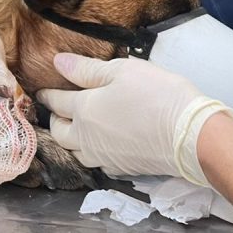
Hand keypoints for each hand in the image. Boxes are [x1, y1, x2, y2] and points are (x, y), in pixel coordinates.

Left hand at [38, 53, 232, 185]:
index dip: (47, 94)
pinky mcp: (122, 169)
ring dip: (70, 139)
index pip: (56, 102)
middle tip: (59, 109)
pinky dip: (91, 153)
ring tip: (75, 128)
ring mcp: (104, 157)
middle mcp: (87, 138)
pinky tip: (99, 145)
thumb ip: (86, 69)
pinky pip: (96, 163)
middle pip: (59, 132)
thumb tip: (57, 63)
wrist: (190, 135)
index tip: (42, 91)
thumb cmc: (155, 95)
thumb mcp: (121, 71)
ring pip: (75, 151)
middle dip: (55, 118)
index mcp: (83, 111)